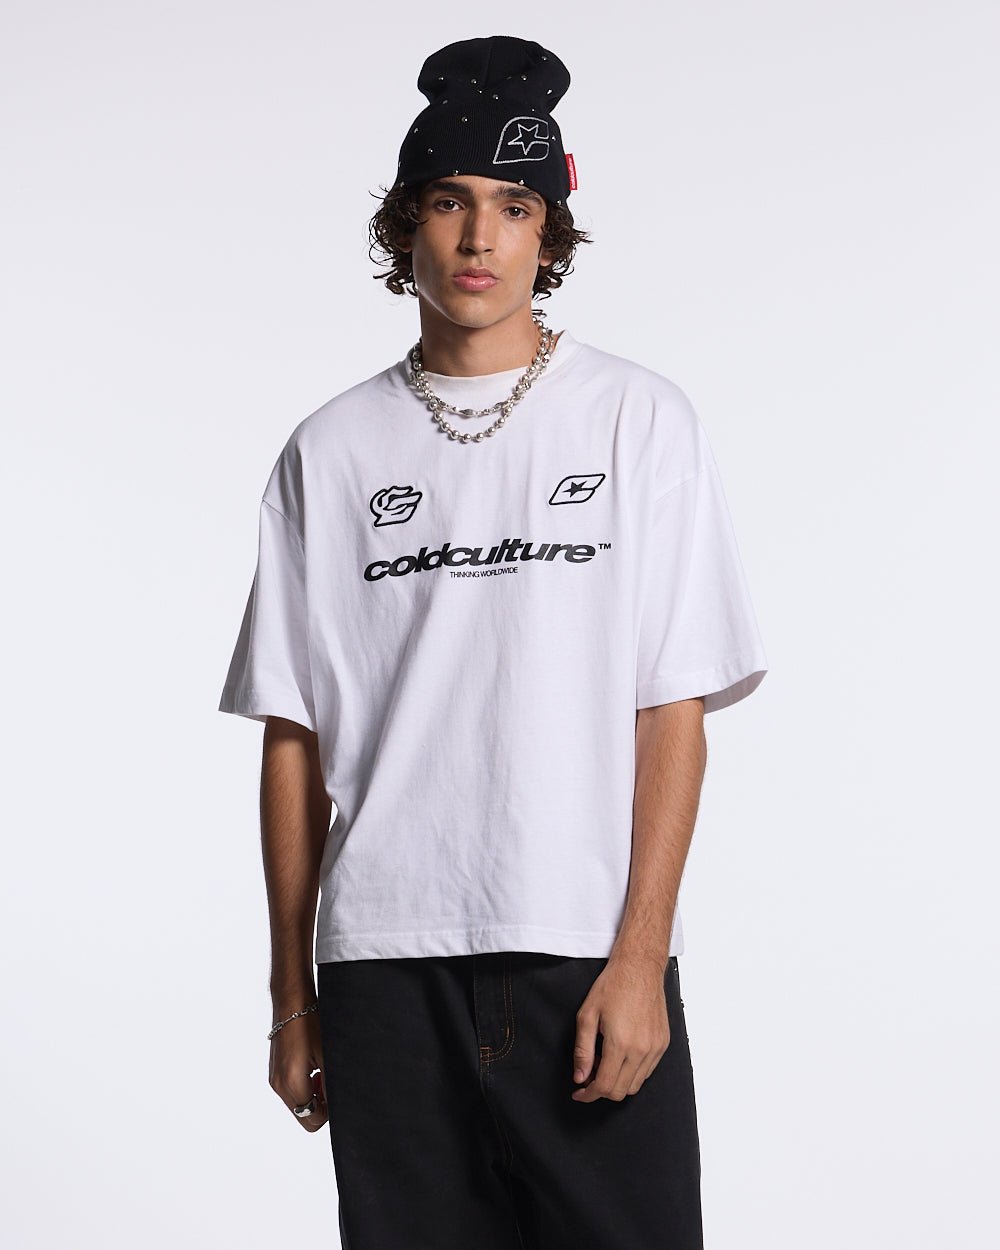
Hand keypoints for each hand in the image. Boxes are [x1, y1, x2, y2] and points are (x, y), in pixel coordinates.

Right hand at [268, 1012, 328, 1131]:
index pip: (312, 1119)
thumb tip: (336, 1105)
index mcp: (292, 1083)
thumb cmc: (310, 1023)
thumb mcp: (326, 1056)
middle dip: (319, 1107)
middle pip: (303, 1116)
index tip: (336, 1095)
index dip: (328, 1112)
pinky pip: (290, 1092)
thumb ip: (330, 1086)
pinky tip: (312, 1069)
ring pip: (297, 1105)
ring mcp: (274, 1079)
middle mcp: (279, 1085)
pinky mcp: (274, 1072)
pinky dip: (303, 1087)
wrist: (291, 1002)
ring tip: (321, 1073)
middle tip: (328, 1083)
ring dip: (311, 1096)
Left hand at [571, 955, 669, 1101]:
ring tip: (604, 1061)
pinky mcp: (663, 1043)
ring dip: (618, 1082)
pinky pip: (648, 1071)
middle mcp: (642, 1050)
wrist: (639, 967)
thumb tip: (580, 1077)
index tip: (579, 1092)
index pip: (605, 1086)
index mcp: (621, 1044)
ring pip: (636, 1085)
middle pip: (621, 1091)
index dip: (589, 1094)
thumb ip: (583, 1050)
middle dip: (601, 1090)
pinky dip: (632, 1072)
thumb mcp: (587, 1015)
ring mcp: (656, 1048)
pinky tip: (620, 1056)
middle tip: (589, 1075)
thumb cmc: (613, 985)